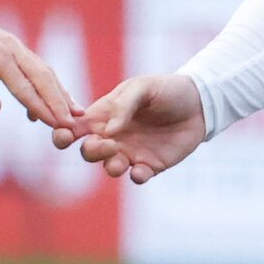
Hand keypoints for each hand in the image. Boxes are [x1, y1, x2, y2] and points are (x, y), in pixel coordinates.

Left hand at [0, 5, 79, 132]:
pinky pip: (36, 67)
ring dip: (60, 93)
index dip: (42, 107)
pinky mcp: (13, 47)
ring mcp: (15, 46)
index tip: (57, 125)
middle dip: (59, 102)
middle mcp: (12, 49)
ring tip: (75, 114)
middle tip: (73, 125)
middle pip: (43, 77)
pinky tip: (50, 102)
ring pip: (44, 71)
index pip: (25, 86)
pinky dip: (49, 84)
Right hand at [78, 73, 207, 184]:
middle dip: (91, 151)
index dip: (63, 134)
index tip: (65, 136)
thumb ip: (124, 105)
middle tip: (108, 144)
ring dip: (109, 166)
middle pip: (88, 151)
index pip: (75, 127)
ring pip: (109, 167)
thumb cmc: (166, 90)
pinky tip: (139, 171)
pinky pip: (137, 177)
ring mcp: (131, 152)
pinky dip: (135, 177)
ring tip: (118, 160)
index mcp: (105, 115)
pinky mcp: (151, 165)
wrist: (199, 103)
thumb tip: (109, 131)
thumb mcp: (142, 87)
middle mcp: (113, 137)